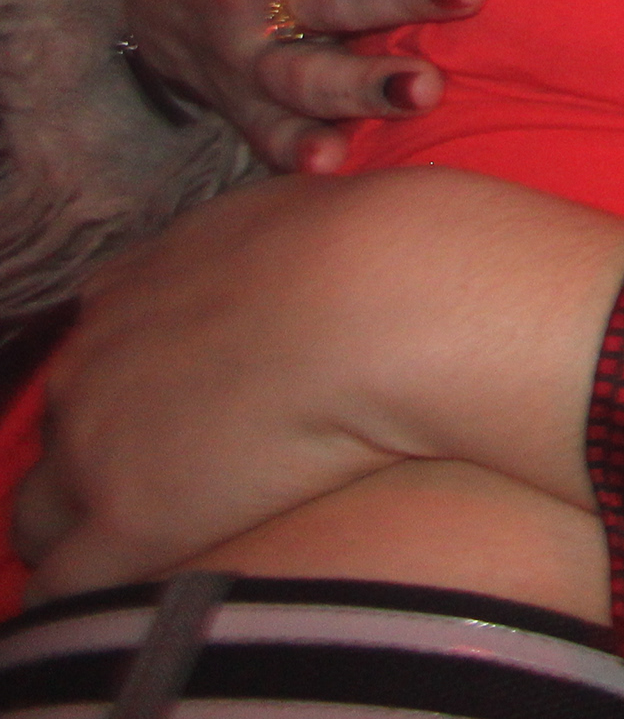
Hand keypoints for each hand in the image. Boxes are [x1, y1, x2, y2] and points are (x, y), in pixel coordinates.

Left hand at [12, 169, 623, 593]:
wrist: (403, 298)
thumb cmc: (394, 248)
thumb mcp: (317, 211)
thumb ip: (277, 239)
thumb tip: (316, 244)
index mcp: (140, 282)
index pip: (98, 349)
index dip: (138, 387)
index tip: (189, 408)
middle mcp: (97, 356)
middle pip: (64, 428)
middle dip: (107, 459)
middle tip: (186, 480)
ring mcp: (100, 440)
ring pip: (43, 513)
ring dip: (90, 532)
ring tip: (168, 545)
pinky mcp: (128, 519)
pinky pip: (69, 581)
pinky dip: (102, 591)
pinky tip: (165, 589)